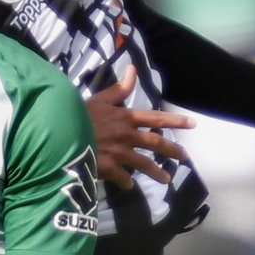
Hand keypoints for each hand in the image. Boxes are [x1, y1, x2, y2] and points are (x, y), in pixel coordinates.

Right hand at [85, 65, 194, 188]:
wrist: (62, 134)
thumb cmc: (79, 114)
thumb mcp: (99, 98)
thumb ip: (119, 87)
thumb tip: (133, 69)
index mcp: (126, 118)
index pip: (156, 118)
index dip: (175, 121)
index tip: (192, 124)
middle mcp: (128, 136)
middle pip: (156, 144)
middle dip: (172, 151)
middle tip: (184, 157)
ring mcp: (120, 154)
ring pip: (144, 164)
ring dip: (156, 172)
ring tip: (166, 180)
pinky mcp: (109, 168)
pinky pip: (123, 178)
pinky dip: (127, 182)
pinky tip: (130, 186)